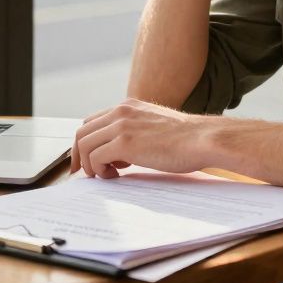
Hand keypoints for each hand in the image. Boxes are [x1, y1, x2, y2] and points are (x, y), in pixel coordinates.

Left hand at [70, 98, 215, 178]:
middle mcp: (121, 112)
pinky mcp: (125, 143)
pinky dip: (99, 170)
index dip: (85, 142)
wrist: (203, 139)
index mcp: (128, 106)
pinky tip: (114, 176)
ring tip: (106, 175)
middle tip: (83, 172)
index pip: (93, 121)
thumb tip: (120, 155)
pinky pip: (96, 157)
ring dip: (90, 164)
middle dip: (79, 154)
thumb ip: (135, 133)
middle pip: (83, 132)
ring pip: (85, 144)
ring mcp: (122, 126)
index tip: (86, 159)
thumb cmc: (186, 139)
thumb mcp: (154, 127)